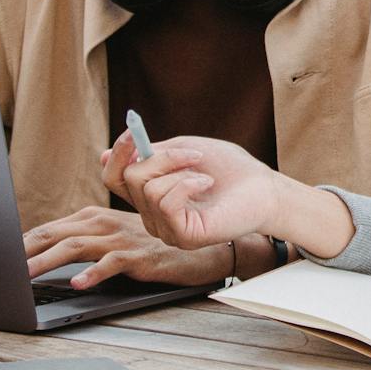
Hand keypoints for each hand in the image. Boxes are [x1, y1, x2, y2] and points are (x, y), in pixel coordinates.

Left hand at [24, 205, 233, 288]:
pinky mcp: (138, 255)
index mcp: (93, 217)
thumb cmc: (151, 244)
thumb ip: (84, 241)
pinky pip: (111, 263)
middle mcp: (102, 223)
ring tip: (24, 277)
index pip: (48, 229)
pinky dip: (93, 274)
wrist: (195, 248)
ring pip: (75, 247)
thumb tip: (47, 257)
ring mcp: (119, 238)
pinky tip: (78, 284)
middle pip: (54, 234)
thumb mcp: (114, 237)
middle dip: (23, 250)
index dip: (21, 243)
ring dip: (46, 262)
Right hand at [102, 132, 284, 251]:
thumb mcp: (184, 150)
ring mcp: (166, 230)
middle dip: (161, 157)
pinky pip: (165, 202)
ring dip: (178, 169)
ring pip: (147, 189)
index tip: (132, 132)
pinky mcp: (182, 237)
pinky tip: (206, 184)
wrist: (264, 188)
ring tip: (204, 173)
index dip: (118, 154)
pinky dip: (187, 183)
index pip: (114, 178)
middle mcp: (153, 216)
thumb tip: (106, 155)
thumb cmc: (229, 168)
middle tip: (193, 153)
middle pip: (129, 178)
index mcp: (151, 196)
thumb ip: (150, 154)